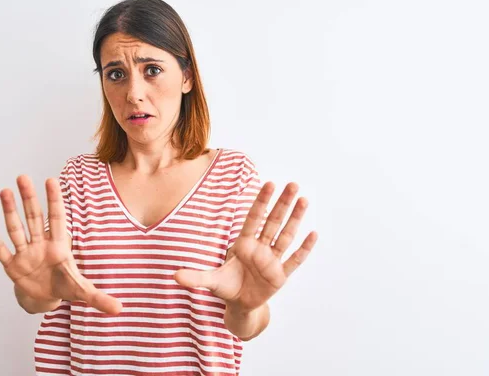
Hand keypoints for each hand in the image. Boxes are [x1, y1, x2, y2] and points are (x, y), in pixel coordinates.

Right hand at [0, 175, 121, 314]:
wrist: (45, 298)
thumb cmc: (65, 286)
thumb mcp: (83, 292)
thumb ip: (99, 298)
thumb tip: (120, 309)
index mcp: (59, 246)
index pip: (57, 219)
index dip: (54, 200)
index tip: (51, 180)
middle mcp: (41, 245)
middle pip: (34, 218)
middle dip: (29, 198)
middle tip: (23, 177)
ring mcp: (25, 253)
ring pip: (16, 228)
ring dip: (10, 211)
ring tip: (4, 191)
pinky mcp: (12, 266)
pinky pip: (0, 249)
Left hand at [174, 182, 316, 313]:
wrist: (240, 304)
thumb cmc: (227, 287)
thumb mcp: (211, 282)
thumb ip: (195, 278)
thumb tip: (174, 276)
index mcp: (243, 245)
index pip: (254, 219)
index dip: (261, 202)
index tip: (269, 184)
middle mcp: (260, 248)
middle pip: (273, 222)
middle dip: (283, 203)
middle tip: (292, 183)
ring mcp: (272, 261)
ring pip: (286, 236)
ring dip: (296, 219)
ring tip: (304, 199)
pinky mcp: (280, 275)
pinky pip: (294, 260)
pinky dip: (304, 249)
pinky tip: (313, 234)